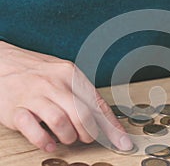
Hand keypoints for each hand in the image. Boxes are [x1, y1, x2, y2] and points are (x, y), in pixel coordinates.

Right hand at [0, 41, 131, 151]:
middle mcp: (53, 83)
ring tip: (67, 138)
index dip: (112, 126)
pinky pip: (32, 128)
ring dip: (69, 136)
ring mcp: (34, 95)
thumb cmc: (37, 71)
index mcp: (70, 74)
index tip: (122, 142)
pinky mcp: (15, 108)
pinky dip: (44, 140)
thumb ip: (82, 95)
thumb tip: (104, 119)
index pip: (97, 103)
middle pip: (82, 114)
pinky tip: (49, 143)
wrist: (2, 62)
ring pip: (61, 121)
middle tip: (86, 137)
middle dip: (89, 133)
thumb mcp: (64, 75)